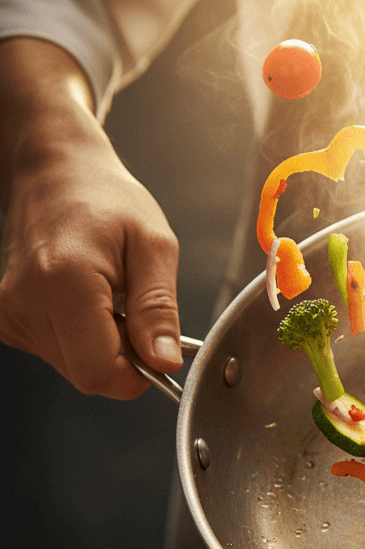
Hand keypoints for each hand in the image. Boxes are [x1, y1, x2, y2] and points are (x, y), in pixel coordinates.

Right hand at [0, 39, 181, 399]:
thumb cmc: (107, 199)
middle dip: (125, 358)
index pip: (101, 372)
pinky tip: (88, 302)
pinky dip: (84, 339)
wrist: (55, 173)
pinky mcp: (5, 318)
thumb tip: (164, 362)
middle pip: (88, 375)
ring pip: (75, 368)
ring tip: (110, 298)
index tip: (158, 347)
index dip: (139, 373)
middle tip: (135, 311)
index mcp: (64, 281)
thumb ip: (159, 310)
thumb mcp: (154, 247)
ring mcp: (8, 312)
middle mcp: (25, 301)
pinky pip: (58, 353)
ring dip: (105, 347)